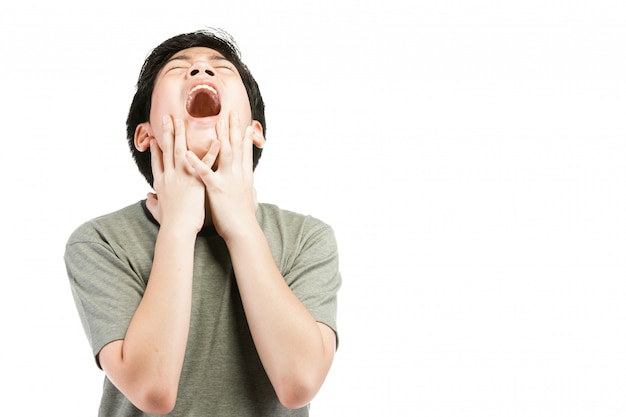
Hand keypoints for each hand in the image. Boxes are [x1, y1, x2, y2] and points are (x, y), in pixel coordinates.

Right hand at [147, 116, 217, 233]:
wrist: (177, 230)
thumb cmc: (169, 224)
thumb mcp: (157, 211)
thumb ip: (153, 202)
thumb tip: (148, 197)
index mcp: (161, 182)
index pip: (157, 161)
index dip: (156, 147)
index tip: (156, 136)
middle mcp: (169, 176)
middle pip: (167, 150)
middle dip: (167, 132)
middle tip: (168, 117)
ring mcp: (182, 177)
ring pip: (181, 150)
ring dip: (182, 134)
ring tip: (183, 120)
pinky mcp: (196, 181)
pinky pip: (206, 164)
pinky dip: (212, 152)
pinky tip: (218, 140)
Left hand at [186, 112, 260, 240]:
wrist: (244, 231)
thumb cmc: (245, 219)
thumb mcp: (251, 201)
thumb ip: (250, 192)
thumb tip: (253, 189)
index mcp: (245, 176)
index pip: (245, 152)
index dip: (244, 137)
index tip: (243, 123)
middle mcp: (238, 174)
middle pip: (236, 146)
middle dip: (233, 128)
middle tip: (231, 112)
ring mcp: (228, 179)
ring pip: (223, 152)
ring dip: (217, 135)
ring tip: (212, 121)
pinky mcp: (216, 188)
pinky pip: (204, 172)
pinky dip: (195, 161)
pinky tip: (186, 152)